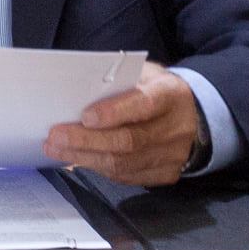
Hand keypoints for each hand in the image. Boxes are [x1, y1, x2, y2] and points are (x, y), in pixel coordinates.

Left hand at [44, 62, 198, 185]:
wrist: (192, 115)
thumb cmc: (155, 90)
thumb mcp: (142, 73)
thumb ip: (116, 81)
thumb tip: (76, 92)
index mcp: (171, 95)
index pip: (144, 104)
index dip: (114, 112)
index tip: (85, 116)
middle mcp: (176, 128)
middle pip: (129, 140)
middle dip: (87, 140)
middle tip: (56, 136)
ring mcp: (173, 155)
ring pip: (124, 163)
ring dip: (85, 157)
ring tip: (56, 148)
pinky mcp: (166, 173)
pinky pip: (127, 176)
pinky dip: (98, 168)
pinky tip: (77, 159)